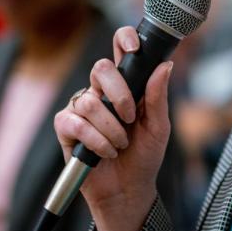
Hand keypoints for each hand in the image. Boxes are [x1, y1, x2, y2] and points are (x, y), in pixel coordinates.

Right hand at [54, 26, 172, 230]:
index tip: (134, 47)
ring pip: (90, 101)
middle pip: (101, 68)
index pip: (119, 50)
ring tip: (120, 144)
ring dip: (111, 128)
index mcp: (125, 86)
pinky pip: (75, 123)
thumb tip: (165, 66)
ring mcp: (81, 109)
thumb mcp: (158, 127)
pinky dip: (95, 140)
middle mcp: (100, 92)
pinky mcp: (66, 129)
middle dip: (119, 94)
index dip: (124, 39)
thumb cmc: (143, 157)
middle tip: (130, 118)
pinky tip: (105, 152)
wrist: (128, 190)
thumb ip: (157, 97)